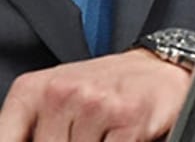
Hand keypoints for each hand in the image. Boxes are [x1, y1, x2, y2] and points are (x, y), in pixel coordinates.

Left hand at [0, 50, 189, 141]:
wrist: (159, 67)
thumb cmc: (102, 89)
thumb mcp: (53, 103)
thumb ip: (27, 133)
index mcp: (32, 90)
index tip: (50, 140)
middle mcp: (62, 91)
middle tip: (85, 132)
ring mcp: (95, 103)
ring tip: (104, 132)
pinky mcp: (128, 116)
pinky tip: (122, 133)